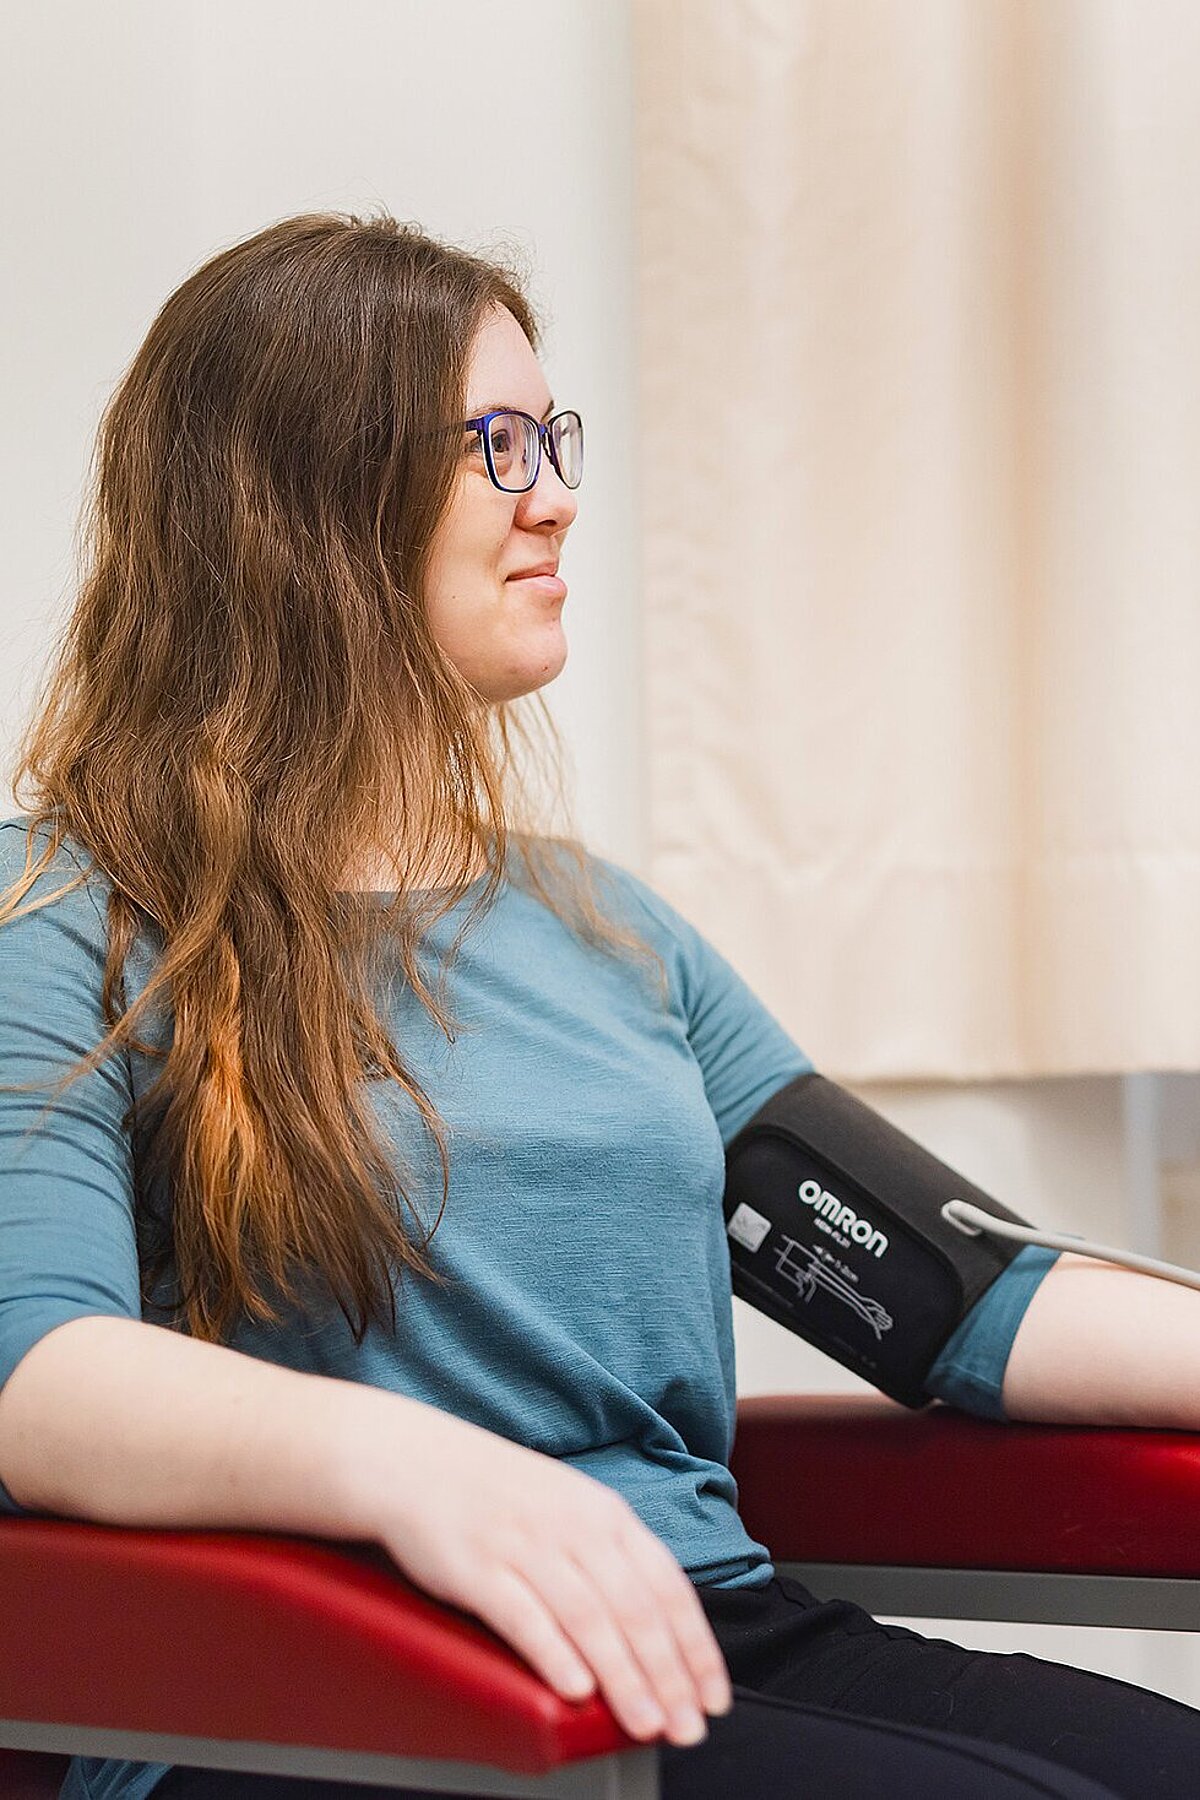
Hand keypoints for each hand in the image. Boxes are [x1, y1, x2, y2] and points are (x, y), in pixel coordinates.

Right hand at [372, 1403, 734, 1745]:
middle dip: (669, 1675)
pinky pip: (525, 1615)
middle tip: (688, 1727)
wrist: (420, 1461)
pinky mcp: (478, 1567)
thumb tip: (658, 1629)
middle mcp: (573, 1527)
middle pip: (635, 1608)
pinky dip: (555, 1653)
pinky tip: (577, 1688)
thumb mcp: (571, 1509)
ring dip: (624, 1676)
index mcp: (605, 1515)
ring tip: (645, 1723)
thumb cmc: (502, 1496)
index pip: (667, 1586)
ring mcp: (526, 1545)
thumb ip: (612, 1559)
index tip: (714, 1696)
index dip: (696, 1646)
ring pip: (589, 1617)